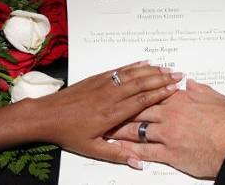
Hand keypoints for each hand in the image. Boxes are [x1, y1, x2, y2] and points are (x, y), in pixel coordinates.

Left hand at [27, 61, 182, 164]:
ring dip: (150, 70)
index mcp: (112, 114)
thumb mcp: (92, 149)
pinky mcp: (97, 78)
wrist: (46, 115)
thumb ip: (117, 154)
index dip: (159, 93)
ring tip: (166, 68)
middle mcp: (111, 96)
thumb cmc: (68, 133)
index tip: (174, 89)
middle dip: (161, 78)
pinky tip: (143, 62)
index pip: (141, 101)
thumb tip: (138, 162)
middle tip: (177, 74)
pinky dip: (133, 65)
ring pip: (132, 74)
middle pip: (141, 83)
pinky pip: (119, 69)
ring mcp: (104, 84)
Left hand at [107, 79, 224, 177]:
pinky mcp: (169, 153)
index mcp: (178, 99)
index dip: (137, 92)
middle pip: (138, 110)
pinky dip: (132, 151)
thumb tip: (188, 83)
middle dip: (121, 110)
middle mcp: (169, 114)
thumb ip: (198, 89)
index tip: (127, 92)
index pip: (151, 93)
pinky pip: (145, 151)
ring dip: (121, 130)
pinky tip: (122, 150)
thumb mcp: (214, 98)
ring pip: (137, 130)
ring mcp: (167, 134)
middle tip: (108, 110)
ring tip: (108, 129)